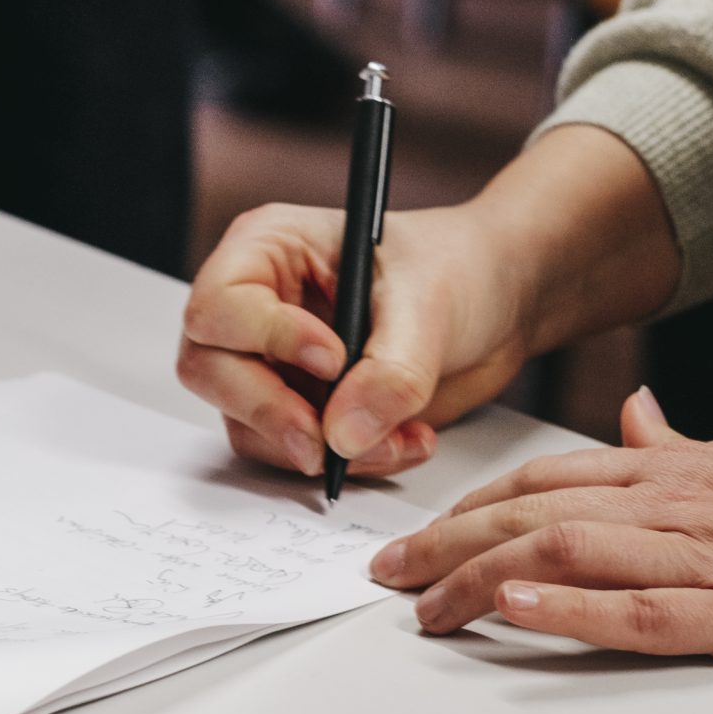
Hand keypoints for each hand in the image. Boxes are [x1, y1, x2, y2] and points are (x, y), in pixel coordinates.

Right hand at [176, 125, 678, 478]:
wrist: (502, 303)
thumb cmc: (461, 267)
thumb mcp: (432, 302)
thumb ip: (390, 370)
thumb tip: (343, 434)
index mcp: (268, 249)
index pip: (219, 306)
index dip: (266, 340)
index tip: (332, 360)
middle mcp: (256, 307)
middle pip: (210, 371)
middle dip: (270, 413)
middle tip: (326, 443)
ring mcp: (273, 363)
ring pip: (247, 425)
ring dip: (320, 448)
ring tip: (397, 437)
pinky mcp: (302, 410)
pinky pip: (294, 453)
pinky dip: (348, 463)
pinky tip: (404, 441)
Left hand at [369, 385, 712, 660]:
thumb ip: (685, 445)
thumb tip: (636, 416)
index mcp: (680, 472)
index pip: (546, 479)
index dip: (470, 505)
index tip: (418, 531)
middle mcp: (678, 505)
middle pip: (532, 514)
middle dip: (445, 545)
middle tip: (381, 574)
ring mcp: (709, 557)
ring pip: (565, 555)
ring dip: (479, 580)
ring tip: (420, 605)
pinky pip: (637, 608)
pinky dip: (567, 609)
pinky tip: (511, 611)